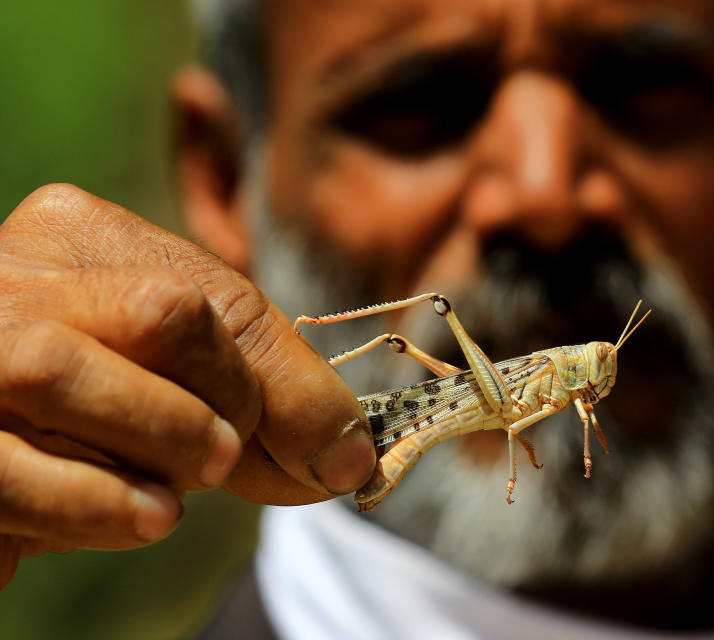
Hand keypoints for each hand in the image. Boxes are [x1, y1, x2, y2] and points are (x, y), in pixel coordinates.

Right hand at [0, 184, 374, 587]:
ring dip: (160, 447)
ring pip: (61, 372)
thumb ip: (270, 397)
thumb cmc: (104, 395)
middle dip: (229, 405)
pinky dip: (93, 504)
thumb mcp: (190, 372)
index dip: (285, 386)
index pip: (211, 299)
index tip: (330, 453)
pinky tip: (142, 517)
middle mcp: (19, 275)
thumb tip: (351, 459)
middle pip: (159, 314)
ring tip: (177, 498)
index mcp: (85, 239)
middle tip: (226, 461)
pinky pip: (7, 467)